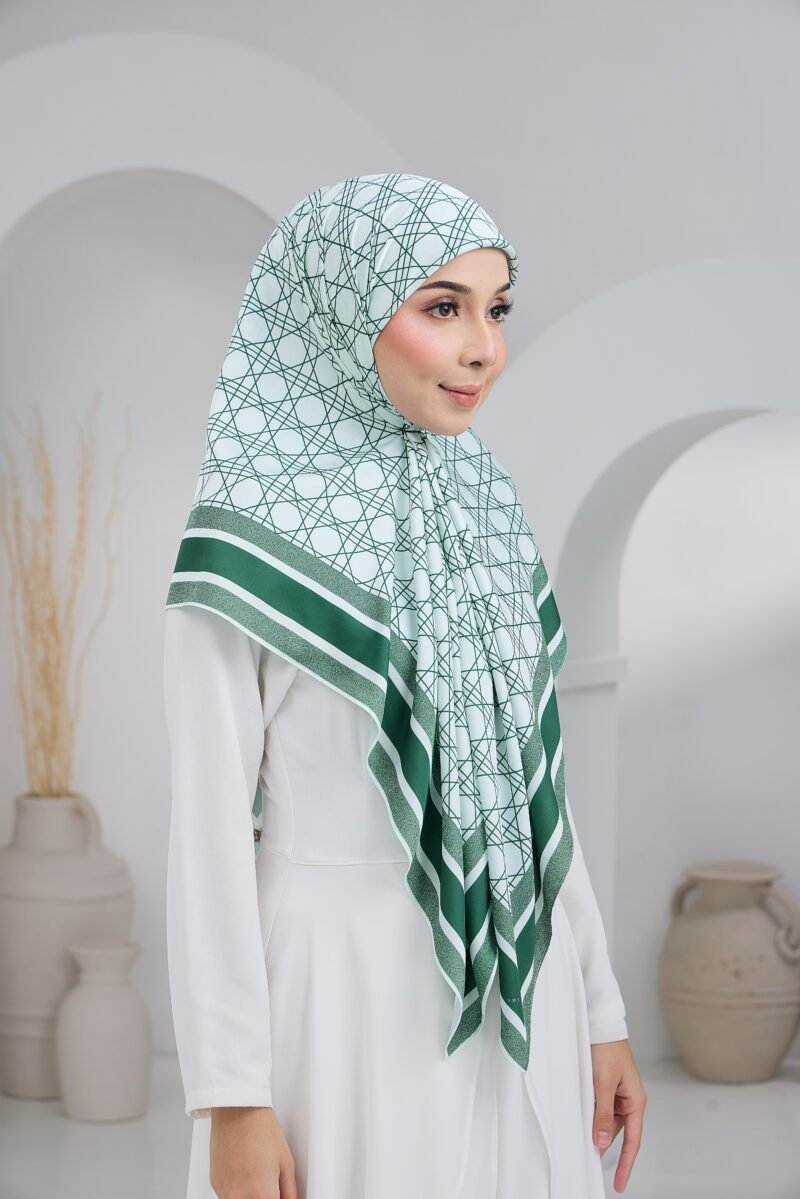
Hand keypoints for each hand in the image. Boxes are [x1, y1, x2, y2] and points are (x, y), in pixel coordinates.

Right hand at [209, 1106, 296, 1198]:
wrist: (236, 1109)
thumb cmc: (260, 1127)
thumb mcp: (287, 1161)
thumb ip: (290, 1191)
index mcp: (262, 1194)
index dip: (278, 1198)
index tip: (280, 1193)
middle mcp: (240, 1197)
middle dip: (265, 1196)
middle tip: (271, 1184)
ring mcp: (225, 1192)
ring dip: (251, 1195)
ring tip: (257, 1174)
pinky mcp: (215, 1184)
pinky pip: (228, 1196)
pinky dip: (238, 1190)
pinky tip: (245, 1171)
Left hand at [590, 1039, 646, 1192]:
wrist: (599, 1023)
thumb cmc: (606, 1048)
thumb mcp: (602, 1083)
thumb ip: (603, 1113)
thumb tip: (602, 1141)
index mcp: (636, 1100)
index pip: (633, 1140)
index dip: (627, 1164)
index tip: (620, 1184)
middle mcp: (628, 1099)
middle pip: (618, 1132)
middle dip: (603, 1145)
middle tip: (588, 1159)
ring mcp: (617, 1094)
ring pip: (606, 1121)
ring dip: (595, 1128)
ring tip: (581, 1136)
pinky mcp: (605, 1088)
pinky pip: (599, 1109)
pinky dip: (591, 1116)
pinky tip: (580, 1119)